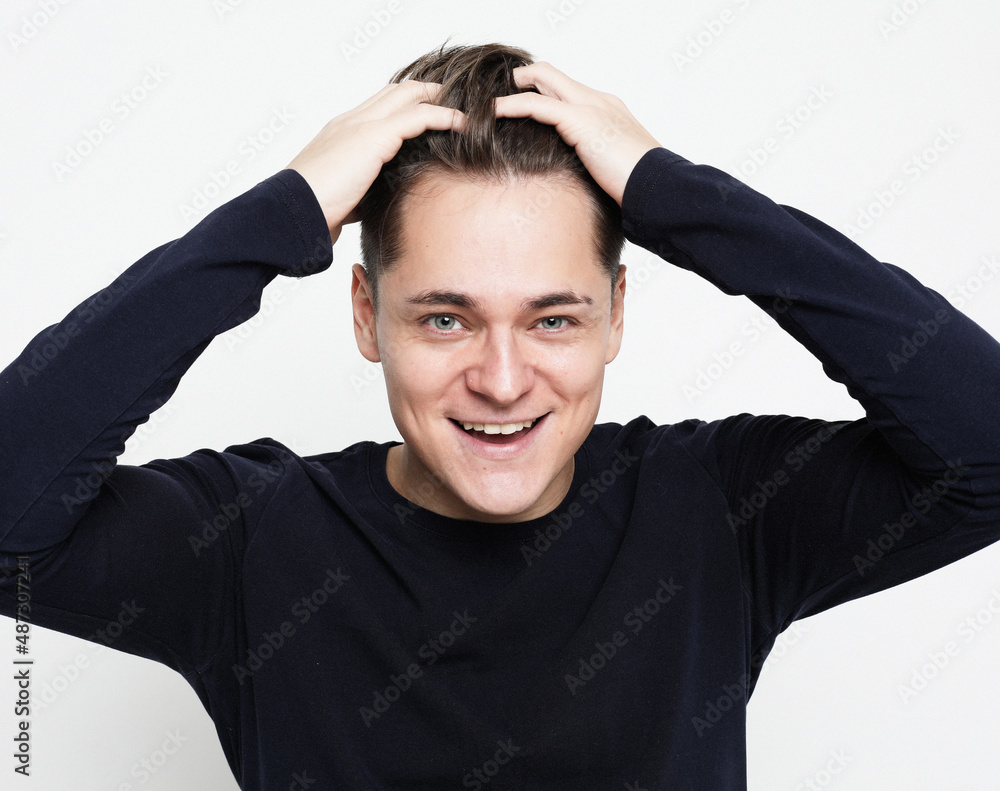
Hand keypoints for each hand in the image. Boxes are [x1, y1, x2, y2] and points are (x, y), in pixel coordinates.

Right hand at [286, 81, 467, 243]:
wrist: (291, 212)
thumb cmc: (313, 213)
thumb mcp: (347, 198)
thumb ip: (366, 191)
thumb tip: (383, 204)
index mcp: (341, 133)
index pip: (380, 106)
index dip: (408, 105)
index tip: (433, 115)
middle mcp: (351, 121)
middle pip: (398, 91)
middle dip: (429, 93)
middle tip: (459, 101)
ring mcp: (361, 125)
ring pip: (410, 95)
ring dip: (442, 99)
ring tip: (470, 109)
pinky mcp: (373, 137)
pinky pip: (418, 116)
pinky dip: (445, 116)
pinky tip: (465, 124)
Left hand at [493, 62, 660, 205]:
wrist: (661, 189)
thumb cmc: (641, 188)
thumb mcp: (611, 171)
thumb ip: (591, 165)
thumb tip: (576, 183)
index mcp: (607, 110)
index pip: (565, 89)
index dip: (539, 92)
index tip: (517, 106)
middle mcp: (598, 100)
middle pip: (550, 74)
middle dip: (520, 80)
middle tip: (494, 99)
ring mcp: (590, 107)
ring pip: (541, 80)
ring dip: (510, 90)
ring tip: (483, 106)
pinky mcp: (582, 121)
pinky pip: (537, 105)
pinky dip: (511, 106)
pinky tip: (492, 114)